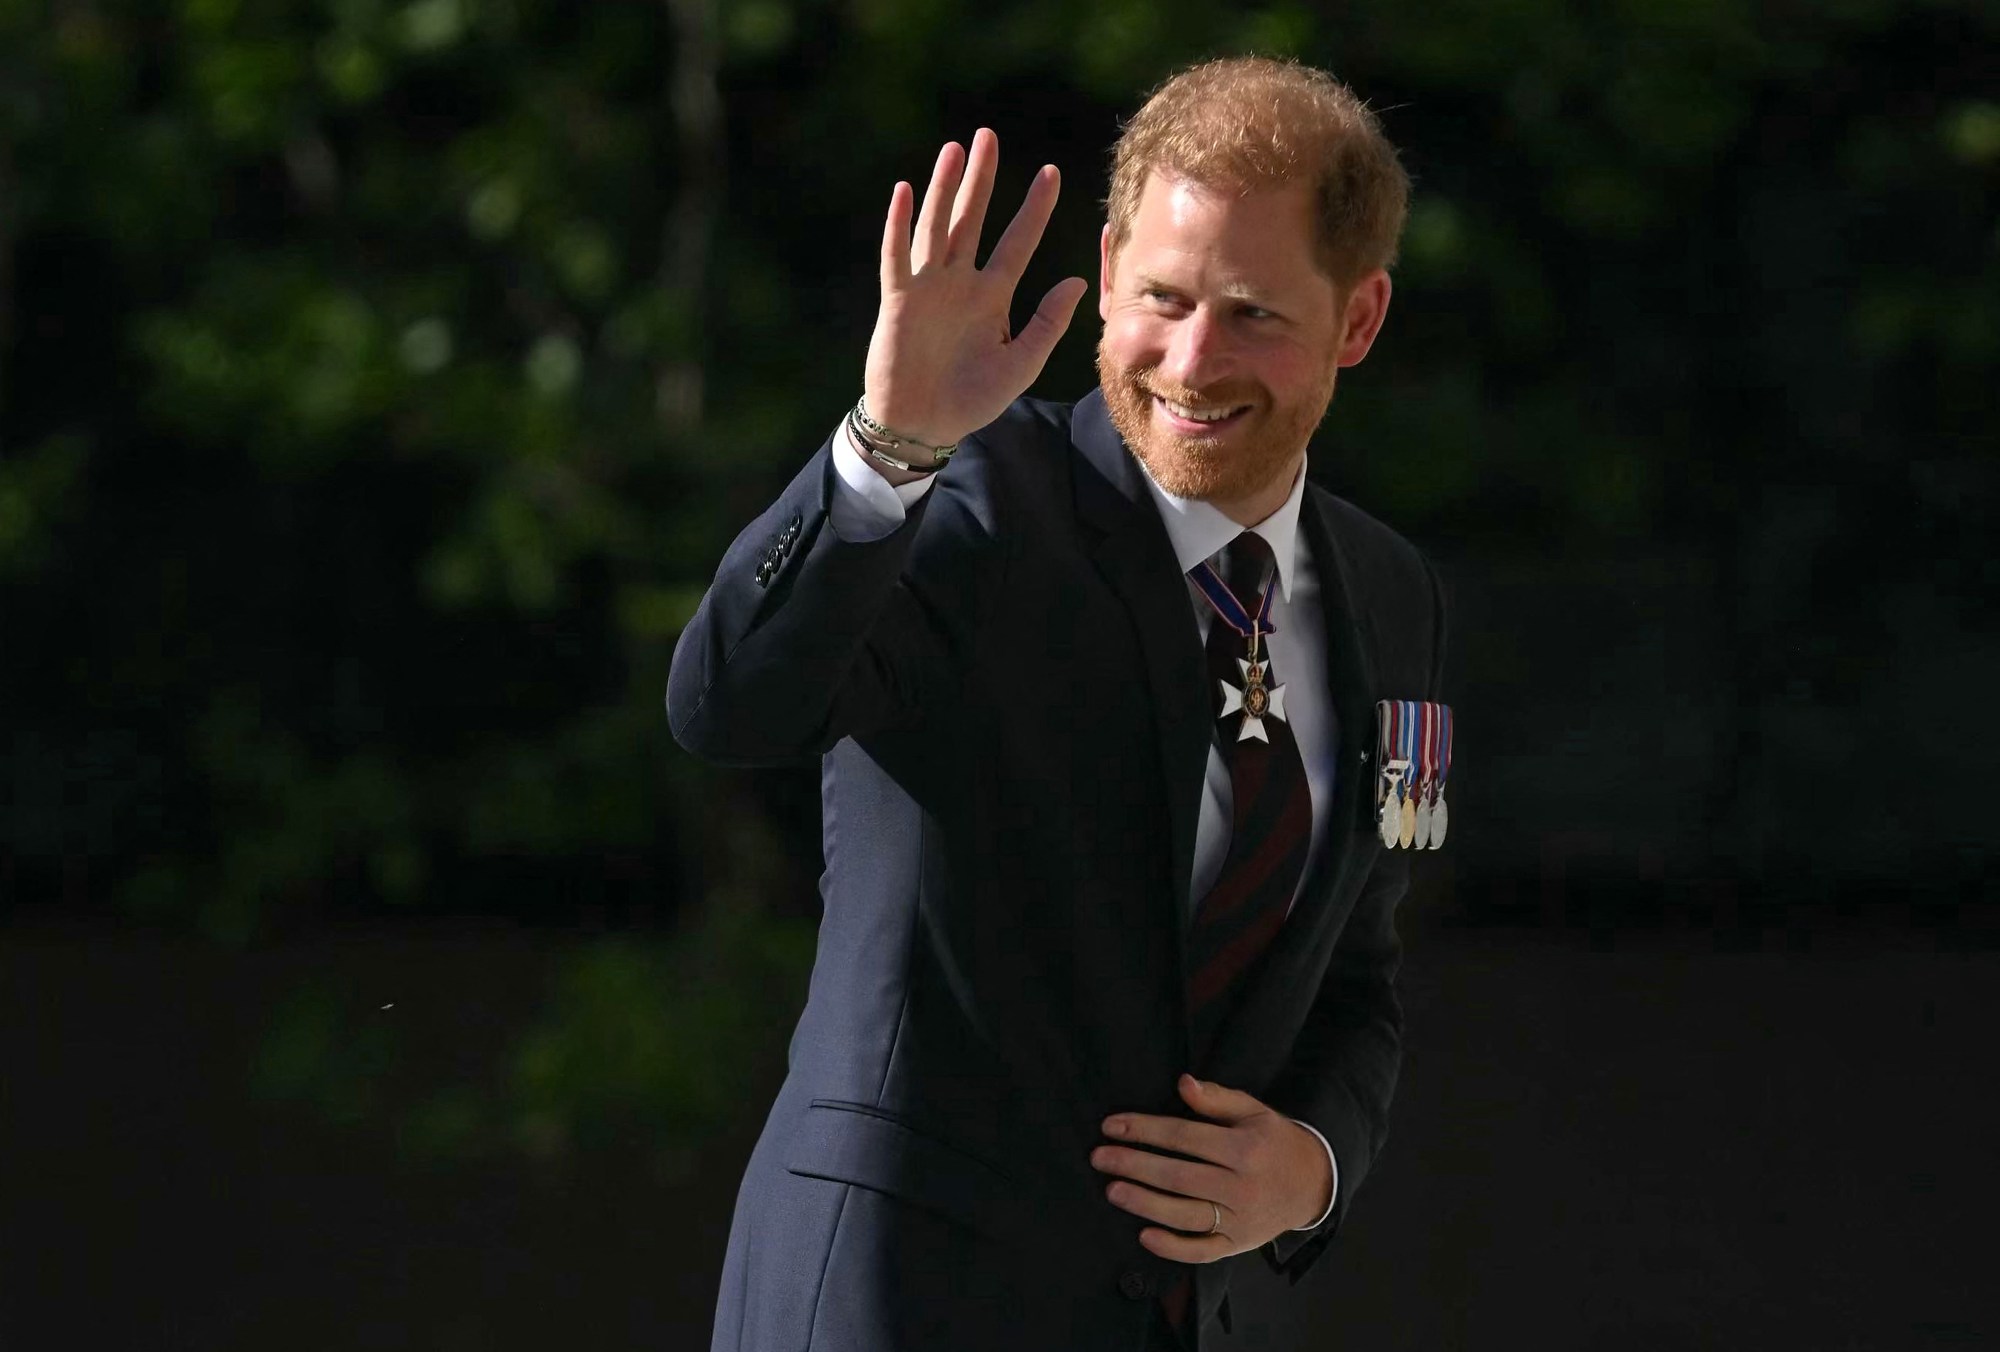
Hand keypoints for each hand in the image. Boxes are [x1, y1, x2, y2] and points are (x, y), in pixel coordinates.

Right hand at [863, 127, 1090, 457]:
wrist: (925, 426)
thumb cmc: (972, 399)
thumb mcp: (1021, 364)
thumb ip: (1048, 324)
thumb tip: (1080, 282)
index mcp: (992, 297)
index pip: (1017, 242)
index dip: (1034, 209)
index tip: (1052, 173)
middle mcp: (960, 284)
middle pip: (972, 220)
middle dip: (981, 179)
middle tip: (989, 136)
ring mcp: (928, 289)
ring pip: (937, 228)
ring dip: (944, 190)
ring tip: (954, 150)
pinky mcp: (898, 302)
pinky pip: (898, 258)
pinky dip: (899, 226)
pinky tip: (904, 192)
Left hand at [1090, 1073, 1332, 1262]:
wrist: (1312, 1184)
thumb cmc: (1274, 1142)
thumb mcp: (1254, 1111)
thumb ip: (1218, 1098)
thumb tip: (1183, 1083)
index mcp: (1244, 1149)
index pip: (1184, 1138)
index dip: (1144, 1130)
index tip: (1111, 1126)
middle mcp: (1241, 1187)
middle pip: (1178, 1176)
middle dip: (1134, 1166)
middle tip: (1099, 1158)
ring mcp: (1239, 1221)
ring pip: (1185, 1215)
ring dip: (1144, 1203)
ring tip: (1112, 1191)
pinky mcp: (1238, 1245)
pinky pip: (1202, 1251)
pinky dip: (1172, 1248)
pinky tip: (1144, 1236)